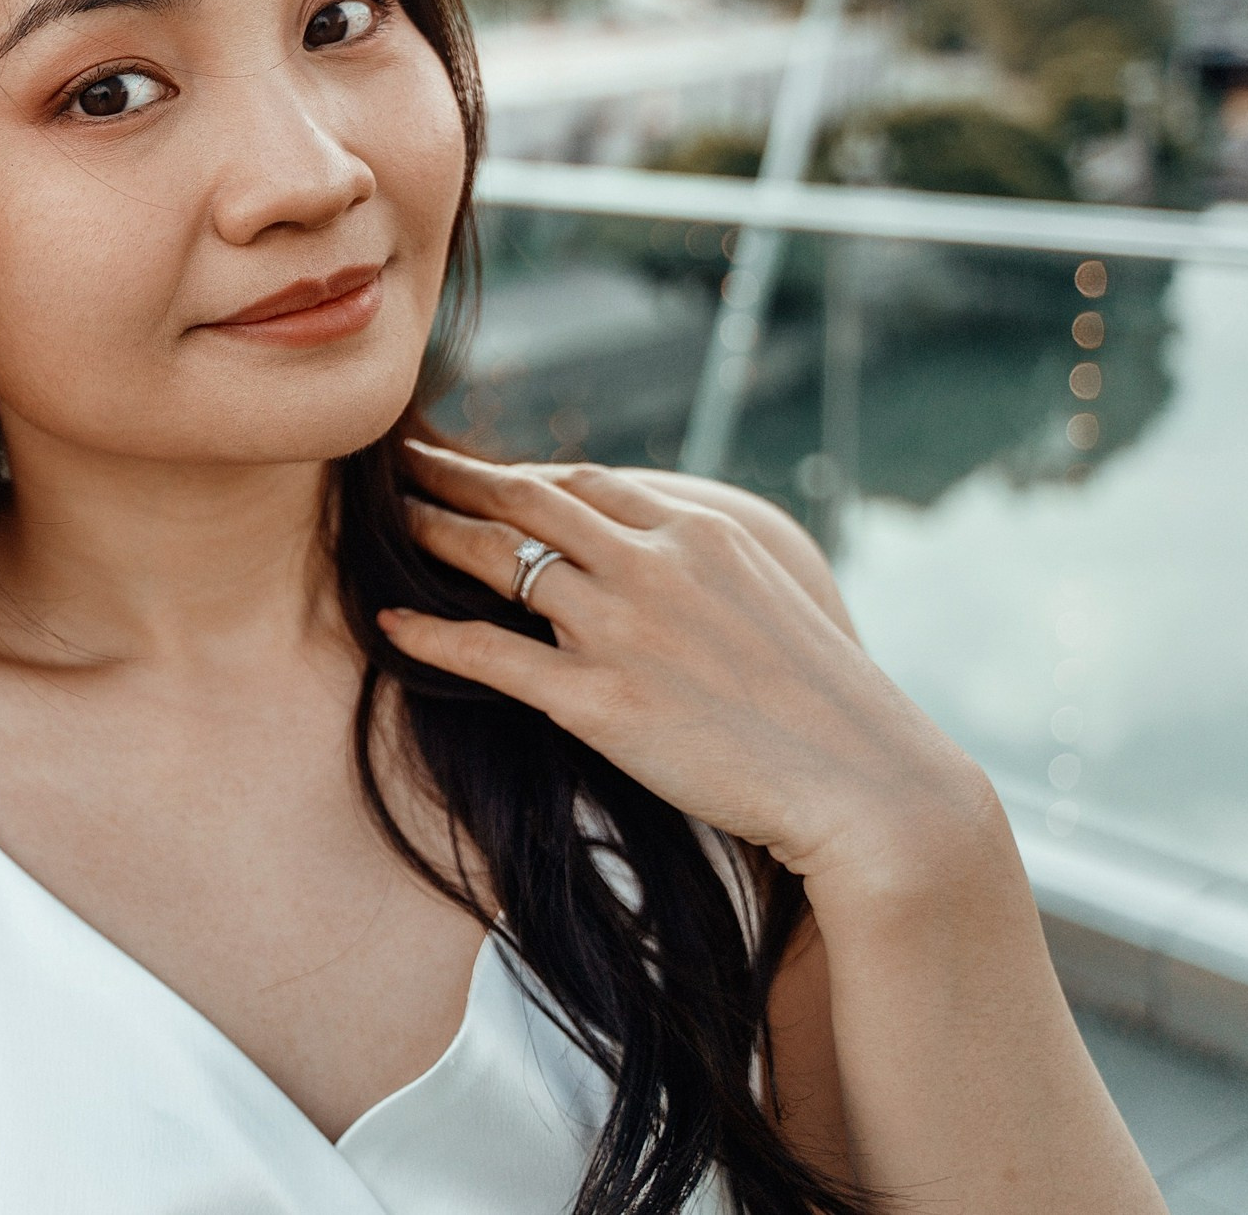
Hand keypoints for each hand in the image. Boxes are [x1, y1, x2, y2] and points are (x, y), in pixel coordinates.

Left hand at [378, 439, 1001, 910]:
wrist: (867, 784)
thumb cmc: (824, 706)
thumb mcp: (770, 601)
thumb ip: (702, 570)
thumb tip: (655, 559)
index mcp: (698, 533)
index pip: (585, 480)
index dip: (520, 473)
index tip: (475, 470)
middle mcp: (654, 564)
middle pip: (526, 500)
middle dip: (453, 477)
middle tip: (396, 463)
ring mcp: (623, 630)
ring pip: (499, 561)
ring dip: (430, 535)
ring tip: (379, 524)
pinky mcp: (601, 701)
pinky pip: (492, 655)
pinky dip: (433, 635)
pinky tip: (388, 624)